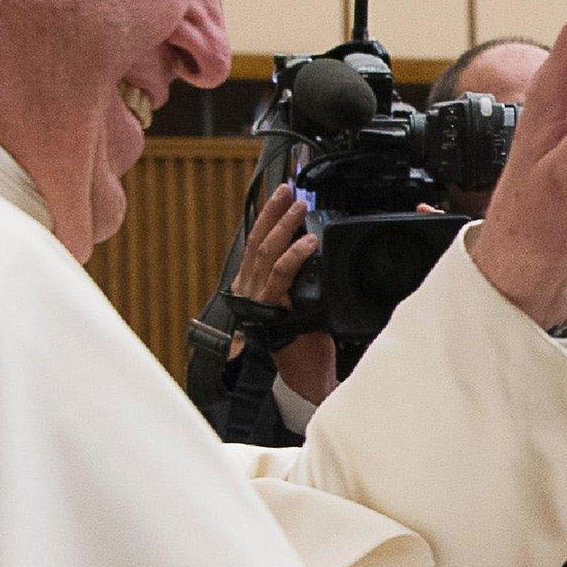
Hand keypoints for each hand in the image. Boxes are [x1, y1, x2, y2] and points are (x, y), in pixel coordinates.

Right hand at [235, 184, 336, 402]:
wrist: (305, 375)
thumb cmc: (306, 341)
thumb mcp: (304, 301)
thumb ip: (303, 277)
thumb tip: (315, 247)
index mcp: (255, 284)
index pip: (257, 242)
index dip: (267, 217)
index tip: (281, 195)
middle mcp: (251, 288)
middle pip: (257, 240)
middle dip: (273, 212)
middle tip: (289, 191)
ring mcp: (258, 298)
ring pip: (266, 252)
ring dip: (284, 226)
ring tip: (300, 207)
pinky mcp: (271, 309)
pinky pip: (280, 276)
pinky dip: (295, 256)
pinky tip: (308, 241)